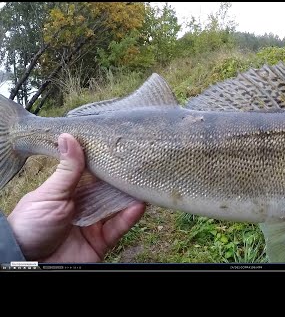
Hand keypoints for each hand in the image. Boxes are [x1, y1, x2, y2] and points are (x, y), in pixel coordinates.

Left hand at [7, 133, 145, 261]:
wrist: (26, 262)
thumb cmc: (30, 225)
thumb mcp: (50, 194)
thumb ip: (67, 170)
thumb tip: (69, 136)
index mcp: (69, 191)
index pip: (92, 173)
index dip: (105, 161)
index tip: (120, 146)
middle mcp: (84, 205)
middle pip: (108, 189)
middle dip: (122, 178)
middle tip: (139, 163)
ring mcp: (93, 223)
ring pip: (117, 206)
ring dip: (130, 196)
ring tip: (144, 182)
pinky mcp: (101, 241)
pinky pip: (118, 227)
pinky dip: (129, 217)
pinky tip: (139, 205)